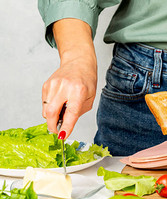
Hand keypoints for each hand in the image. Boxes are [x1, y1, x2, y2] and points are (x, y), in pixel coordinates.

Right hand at [42, 18, 96, 138]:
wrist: (79, 62)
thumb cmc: (87, 81)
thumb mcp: (90, 98)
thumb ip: (78, 112)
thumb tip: (65, 125)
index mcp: (78, 91)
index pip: (71, 113)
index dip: (66, 126)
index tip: (62, 136)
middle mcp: (64, 87)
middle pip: (51, 113)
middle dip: (52, 126)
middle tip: (57, 130)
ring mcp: (53, 85)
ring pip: (46, 110)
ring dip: (52, 116)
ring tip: (63, 110)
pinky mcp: (46, 85)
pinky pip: (44, 103)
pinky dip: (50, 107)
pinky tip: (59, 101)